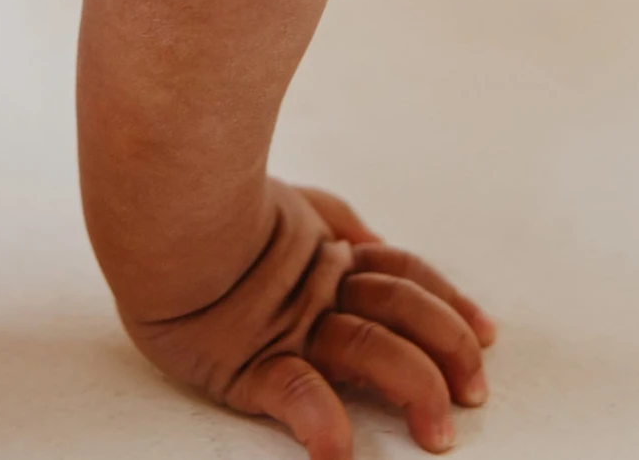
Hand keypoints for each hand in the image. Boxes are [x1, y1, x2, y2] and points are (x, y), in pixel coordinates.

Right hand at [119, 180, 496, 457]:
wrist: (152, 213)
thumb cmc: (211, 214)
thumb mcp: (287, 205)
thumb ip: (333, 221)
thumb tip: (374, 238)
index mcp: (331, 257)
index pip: (407, 277)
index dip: (451, 303)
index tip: (486, 335)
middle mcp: (321, 291)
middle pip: (402, 310)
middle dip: (448, 349)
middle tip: (474, 393)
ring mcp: (290, 326)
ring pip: (368, 349)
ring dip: (411, 389)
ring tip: (436, 434)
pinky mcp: (251, 363)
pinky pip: (294, 393)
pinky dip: (322, 422)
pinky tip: (340, 454)